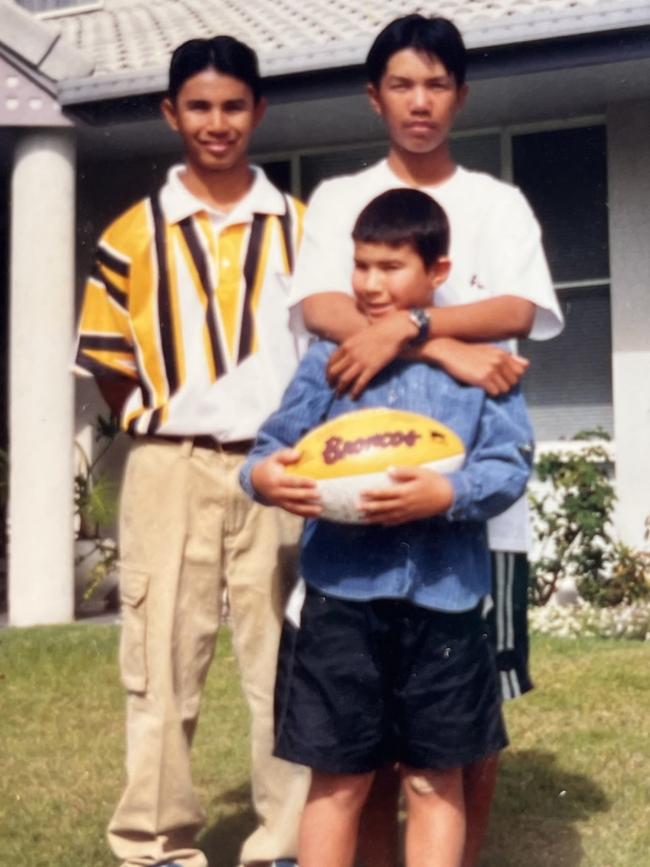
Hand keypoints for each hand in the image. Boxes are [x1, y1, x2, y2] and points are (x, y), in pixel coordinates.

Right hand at [251, 449, 321, 517]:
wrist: (256, 480)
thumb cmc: (270, 466)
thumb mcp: (274, 458)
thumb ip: (285, 455)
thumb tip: (297, 455)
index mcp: (276, 480)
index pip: (291, 482)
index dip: (303, 483)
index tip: (314, 483)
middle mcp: (277, 492)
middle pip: (294, 495)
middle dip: (307, 496)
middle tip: (319, 495)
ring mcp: (279, 501)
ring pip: (294, 507)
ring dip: (307, 509)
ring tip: (319, 510)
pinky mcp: (282, 506)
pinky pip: (293, 511)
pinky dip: (304, 514)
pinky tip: (315, 515)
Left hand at [327, 311, 413, 397]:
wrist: (393, 331)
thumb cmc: (379, 330)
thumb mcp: (360, 335)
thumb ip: (352, 344)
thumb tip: (347, 352)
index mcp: (346, 345)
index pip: (331, 361)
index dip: (327, 371)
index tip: (328, 377)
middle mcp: (350, 355)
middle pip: (334, 372)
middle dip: (331, 381)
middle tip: (331, 388)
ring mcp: (360, 362)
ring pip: (344, 379)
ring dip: (340, 389)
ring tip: (339, 395)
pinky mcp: (371, 369)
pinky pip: (359, 383)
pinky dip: (354, 392)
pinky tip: (353, 397)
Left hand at [358, 466, 453, 525]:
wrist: (449, 496)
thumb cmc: (434, 481)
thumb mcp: (420, 472)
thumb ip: (404, 471)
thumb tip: (388, 470)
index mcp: (405, 492)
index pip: (384, 493)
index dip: (372, 493)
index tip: (361, 493)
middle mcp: (404, 504)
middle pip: (383, 507)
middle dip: (369, 507)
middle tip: (356, 508)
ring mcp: (408, 512)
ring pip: (388, 516)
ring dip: (375, 518)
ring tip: (364, 518)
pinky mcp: (413, 516)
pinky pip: (398, 521)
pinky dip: (389, 523)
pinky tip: (382, 524)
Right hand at [413, 338, 528, 395]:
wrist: (449, 351)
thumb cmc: (468, 352)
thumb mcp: (491, 350)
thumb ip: (510, 358)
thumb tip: (526, 364)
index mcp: (503, 354)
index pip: (521, 371)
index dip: (511, 376)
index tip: (501, 376)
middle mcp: (500, 361)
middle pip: (513, 382)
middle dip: (504, 383)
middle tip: (490, 381)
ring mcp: (492, 370)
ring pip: (505, 389)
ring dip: (496, 389)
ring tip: (485, 383)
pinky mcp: (483, 378)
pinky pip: (495, 392)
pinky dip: (489, 392)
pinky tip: (480, 385)